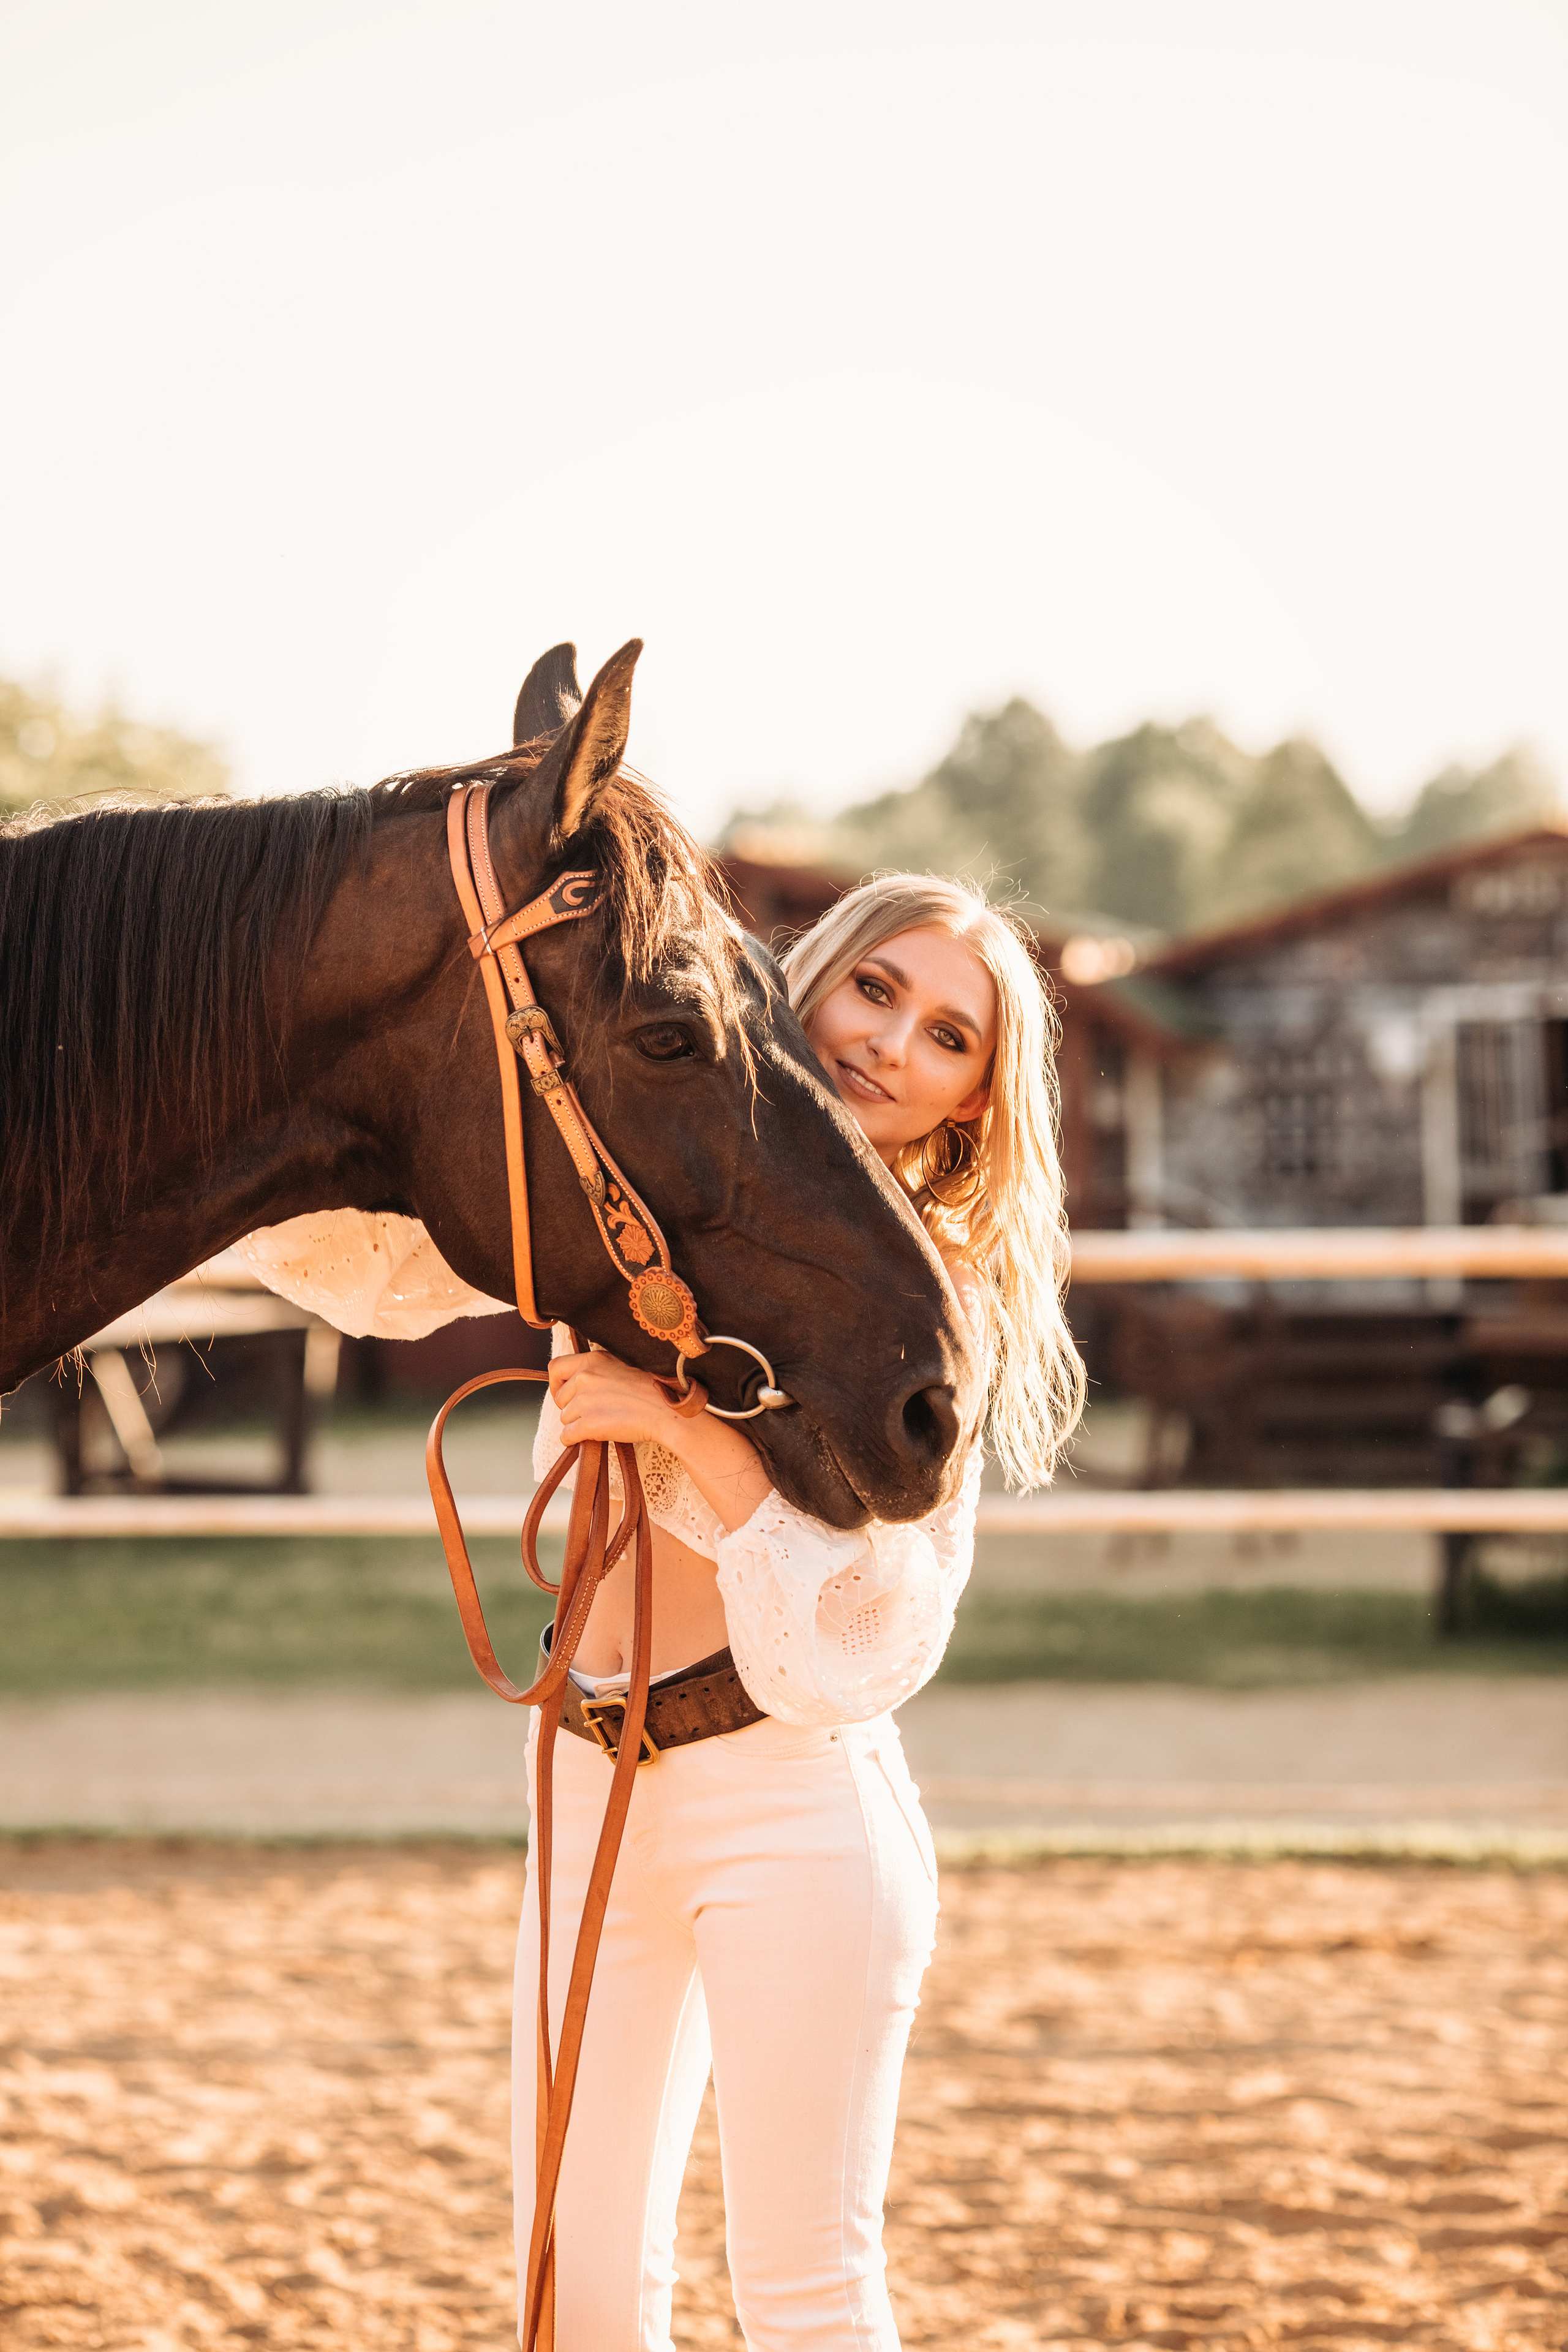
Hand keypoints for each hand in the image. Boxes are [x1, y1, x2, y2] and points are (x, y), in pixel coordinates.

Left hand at [546, 1342, 774, 1531]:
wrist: (670, 1411)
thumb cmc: (653, 1390)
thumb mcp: (624, 1365)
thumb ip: (600, 1368)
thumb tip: (581, 1378)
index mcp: (593, 1359)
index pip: (555, 1367)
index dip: (558, 1383)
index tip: (567, 1393)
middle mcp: (585, 1377)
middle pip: (560, 1398)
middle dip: (571, 1407)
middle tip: (591, 1413)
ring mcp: (585, 1401)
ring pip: (564, 1418)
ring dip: (577, 1424)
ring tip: (603, 1422)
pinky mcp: (589, 1424)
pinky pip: (566, 1436)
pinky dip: (575, 1440)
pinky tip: (593, 1437)